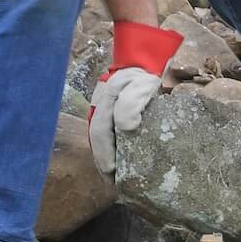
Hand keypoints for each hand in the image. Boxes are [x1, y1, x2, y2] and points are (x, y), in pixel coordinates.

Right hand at [88, 22, 182, 175]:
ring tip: (115, 177)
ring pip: (100, 139)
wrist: (142, 58)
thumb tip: (127, 127)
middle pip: (97, 140)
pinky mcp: (111, 112)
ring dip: (106, 158)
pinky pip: (107, 135)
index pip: (101, 135)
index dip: (104, 156)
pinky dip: (111, 149)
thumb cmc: (143, 74)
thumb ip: (131, 103)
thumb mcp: (141, 85)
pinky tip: (119, 160)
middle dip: (103, 162)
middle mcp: (99, 108)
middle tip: (114, 182)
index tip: (113, 173)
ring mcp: (103, 110)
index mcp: (105, 104)